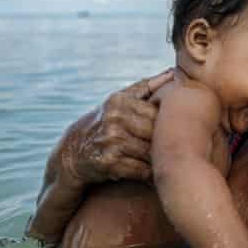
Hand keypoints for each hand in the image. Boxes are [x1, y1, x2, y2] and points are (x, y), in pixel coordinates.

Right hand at [65, 70, 173, 184]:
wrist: (71, 154)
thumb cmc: (103, 124)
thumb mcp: (118, 101)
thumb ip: (146, 87)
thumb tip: (173, 72)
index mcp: (119, 101)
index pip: (159, 111)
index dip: (170, 123)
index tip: (176, 131)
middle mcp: (114, 118)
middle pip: (157, 131)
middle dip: (167, 142)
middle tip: (175, 149)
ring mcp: (111, 140)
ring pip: (152, 152)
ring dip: (161, 159)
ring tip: (167, 162)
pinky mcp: (109, 163)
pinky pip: (143, 170)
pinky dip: (150, 174)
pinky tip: (153, 173)